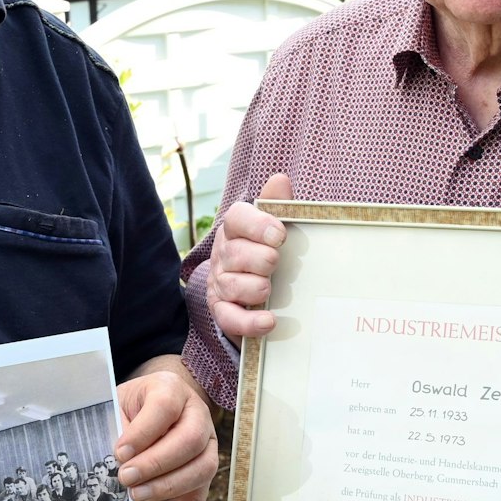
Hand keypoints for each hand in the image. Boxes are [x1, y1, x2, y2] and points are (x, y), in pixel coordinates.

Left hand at [115, 359, 219, 500]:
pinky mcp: (202, 475)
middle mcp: (197, 415)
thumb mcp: (119, 404)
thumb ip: (118, 427)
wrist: (148, 407)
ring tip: (135, 496)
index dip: (143, 432)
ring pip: (201, 470)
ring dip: (167, 488)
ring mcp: (206, 445)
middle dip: (156, 464)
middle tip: (126, 478)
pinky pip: (195, 500)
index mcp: (172, 389)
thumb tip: (114, 463)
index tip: (119, 452)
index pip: (165, 407)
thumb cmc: (130, 407)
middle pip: (190, 440)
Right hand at [208, 174, 291, 345]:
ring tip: (270, 290)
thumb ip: (278, 205)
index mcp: (236, 228)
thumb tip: (280, 180)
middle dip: (260, 260)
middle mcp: (224, 254)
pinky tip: (269, 321)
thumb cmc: (269, 251)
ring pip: (233, 285)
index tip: (280, 236)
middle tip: (275, 263)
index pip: (237, 217)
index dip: (257, 225)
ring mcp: (220, 283)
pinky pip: (230, 318)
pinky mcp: (222, 311)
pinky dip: (249, 321)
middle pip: (236, 253)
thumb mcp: (277, 228)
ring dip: (255, 288)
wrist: (259, 291)